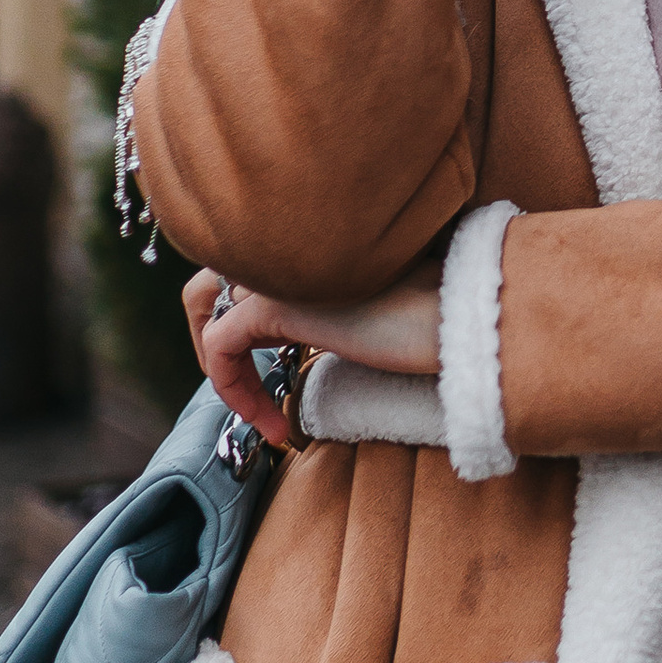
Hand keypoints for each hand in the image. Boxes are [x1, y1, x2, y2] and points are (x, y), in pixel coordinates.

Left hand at [185, 269, 442, 447]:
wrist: (459, 325)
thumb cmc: (432, 321)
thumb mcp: (368, 307)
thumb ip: (328, 304)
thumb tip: (302, 334)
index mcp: (311, 239)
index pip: (244, 265)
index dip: (238, 317)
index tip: (273, 376)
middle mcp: (287, 244)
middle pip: (211, 273)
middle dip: (209, 332)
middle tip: (243, 385)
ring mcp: (279, 268)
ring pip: (202, 300)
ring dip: (212, 357)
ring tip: (248, 405)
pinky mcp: (275, 305)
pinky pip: (222, 346)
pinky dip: (232, 389)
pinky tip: (271, 423)